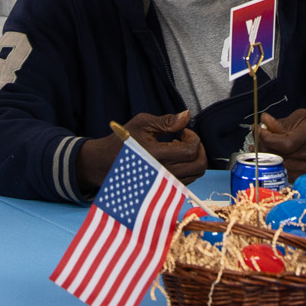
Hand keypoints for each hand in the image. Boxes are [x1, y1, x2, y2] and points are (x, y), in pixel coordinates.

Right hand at [75, 112, 204, 192]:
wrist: (106, 163)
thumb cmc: (122, 142)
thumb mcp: (142, 123)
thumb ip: (167, 121)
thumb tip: (186, 116)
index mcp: (157, 156)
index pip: (191, 150)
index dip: (193, 137)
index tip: (182, 131)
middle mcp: (163, 173)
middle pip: (199, 165)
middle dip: (199, 148)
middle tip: (186, 139)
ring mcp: (164, 184)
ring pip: (196, 174)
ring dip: (194, 158)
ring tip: (178, 148)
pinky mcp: (164, 189)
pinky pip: (188, 181)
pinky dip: (188, 168)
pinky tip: (174, 159)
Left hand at [258, 110, 305, 180]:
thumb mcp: (303, 118)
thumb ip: (282, 121)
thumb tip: (264, 121)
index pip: (285, 142)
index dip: (267, 137)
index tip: (258, 128)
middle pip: (278, 154)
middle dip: (261, 143)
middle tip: (256, 133)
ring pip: (276, 165)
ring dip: (262, 154)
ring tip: (257, 144)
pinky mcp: (302, 178)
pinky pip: (280, 172)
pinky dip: (270, 164)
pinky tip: (265, 155)